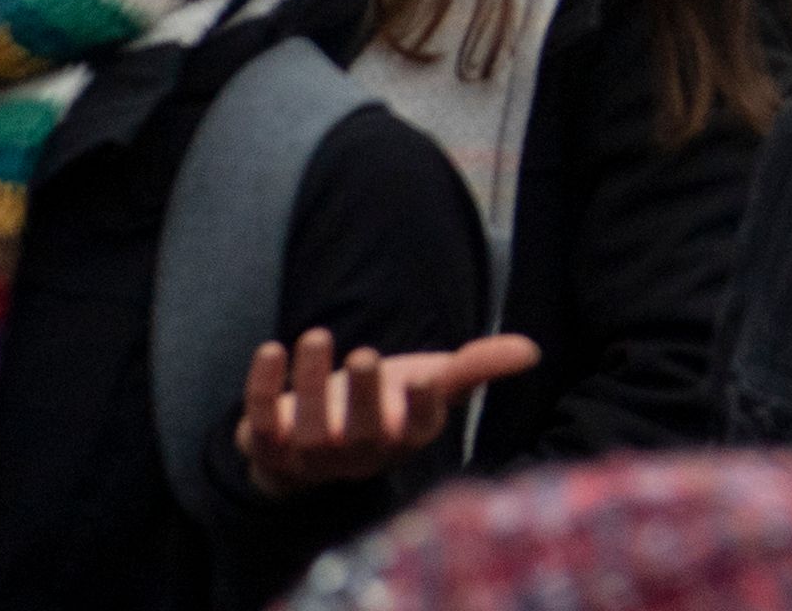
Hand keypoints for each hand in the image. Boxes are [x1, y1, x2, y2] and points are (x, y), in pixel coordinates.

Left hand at [238, 328, 537, 489]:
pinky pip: (261, 424)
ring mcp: (310, 456)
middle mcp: (359, 455)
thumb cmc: (386, 406)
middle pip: (361, 436)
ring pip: (308, 430)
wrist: (316, 444)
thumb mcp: (431, 383)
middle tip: (365, 354)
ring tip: (316, 335)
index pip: (417, 430)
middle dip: (362, 397)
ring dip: (310, 383)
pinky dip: (261, 389)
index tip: (426, 378)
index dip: (421, 407)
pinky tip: (271, 349)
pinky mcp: (268, 446)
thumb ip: (475, 366)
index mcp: (404, 438)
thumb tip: (530, 350)